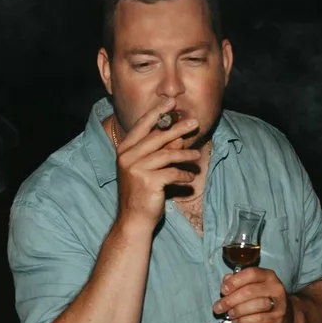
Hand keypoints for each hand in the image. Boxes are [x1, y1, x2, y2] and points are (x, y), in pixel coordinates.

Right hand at [112, 106, 204, 227]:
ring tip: (197, 157)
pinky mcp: (148, 181)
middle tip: (194, 123)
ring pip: (168, 154)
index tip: (171, 102)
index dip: (157, 112)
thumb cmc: (142, 192)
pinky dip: (183, 175)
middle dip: (178, 128)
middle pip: (157, 137)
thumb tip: (178, 137)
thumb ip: (160, 151)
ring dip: (185, 155)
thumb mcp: (148, 168)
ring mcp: (136, 168)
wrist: (134, 219)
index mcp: (124, 150)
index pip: (142, 125)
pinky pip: (172, 172)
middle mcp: (127, 157)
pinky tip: (190, 179)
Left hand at [215, 266, 298, 322]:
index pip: (251, 273)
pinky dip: (244, 321)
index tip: (223, 290)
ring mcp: (279, 304)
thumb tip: (226, 280)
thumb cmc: (265, 299)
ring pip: (255, 305)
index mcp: (268, 276)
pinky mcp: (277, 319)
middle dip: (231, 300)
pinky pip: (258, 319)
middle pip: (250, 291)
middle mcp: (275, 287)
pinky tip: (236, 322)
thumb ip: (239, 281)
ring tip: (229, 314)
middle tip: (218, 307)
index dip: (235, 281)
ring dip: (237, 310)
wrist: (288, 316)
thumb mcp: (254, 286)